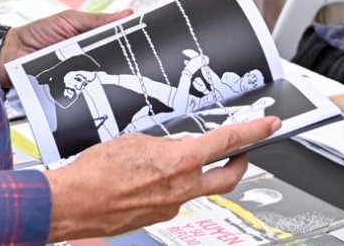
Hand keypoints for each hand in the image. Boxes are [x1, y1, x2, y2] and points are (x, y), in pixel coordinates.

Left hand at [0, 10, 130, 89]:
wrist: (10, 55)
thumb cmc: (37, 34)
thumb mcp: (69, 21)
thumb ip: (96, 20)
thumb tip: (126, 13)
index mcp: (90, 36)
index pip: (116, 37)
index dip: (131, 38)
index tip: (148, 38)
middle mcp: (87, 55)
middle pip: (112, 59)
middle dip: (122, 59)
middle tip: (139, 59)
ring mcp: (80, 72)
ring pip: (101, 76)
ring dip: (106, 74)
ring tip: (116, 71)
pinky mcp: (71, 88)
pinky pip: (86, 90)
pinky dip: (92, 89)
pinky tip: (100, 87)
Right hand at [45, 118, 280, 240]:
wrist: (72, 203)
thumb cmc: (96, 171)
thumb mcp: (136, 140)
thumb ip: (165, 144)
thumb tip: (176, 148)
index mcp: (180, 162)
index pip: (228, 142)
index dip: (254, 132)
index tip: (270, 125)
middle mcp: (182, 188)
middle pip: (228, 177)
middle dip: (240, 163)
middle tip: (241, 153)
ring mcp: (171, 207)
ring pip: (197, 188)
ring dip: (194, 174)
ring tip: (170, 161)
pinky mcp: (158, 218)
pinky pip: (173, 199)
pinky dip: (169, 186)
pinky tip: (147, 179)